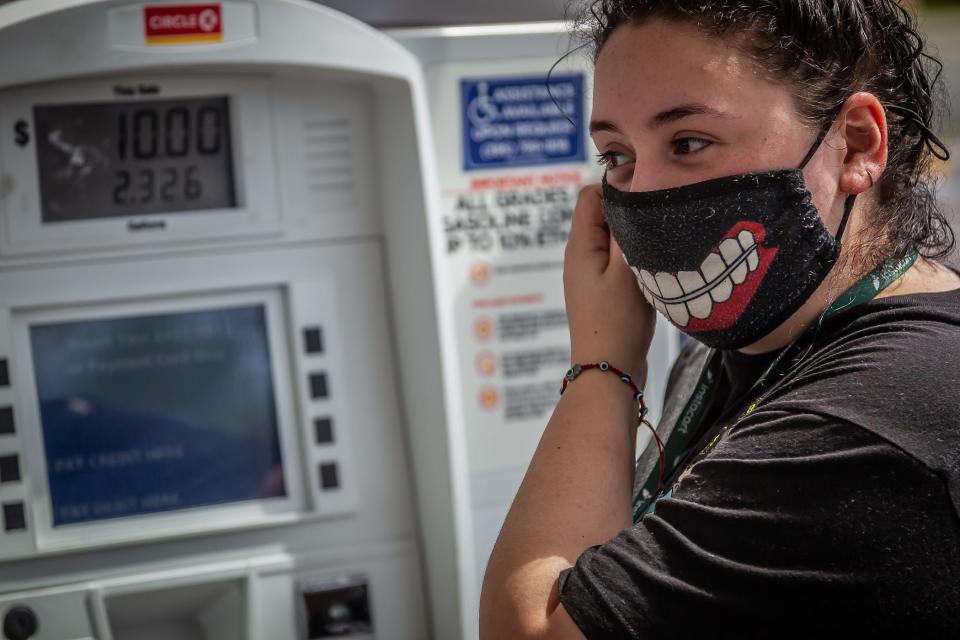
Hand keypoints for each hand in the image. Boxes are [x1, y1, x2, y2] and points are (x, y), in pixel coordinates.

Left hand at [563, 184, 654, 381]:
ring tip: (658, 248)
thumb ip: (625, 231)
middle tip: (660, 221)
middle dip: (630, 214)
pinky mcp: (604, 291)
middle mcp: (581, 257)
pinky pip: (619, 263)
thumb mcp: (625, 271)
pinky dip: (636, 261)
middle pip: (604, 216)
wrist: (608, 372)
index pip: (590, 195)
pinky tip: (653, 271)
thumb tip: (627, 192)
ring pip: (615, 240)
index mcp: (580, 246)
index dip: (617, 188)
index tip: (647, 195)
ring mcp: (592, 275)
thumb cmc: (616, 323)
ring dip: (636, 241)